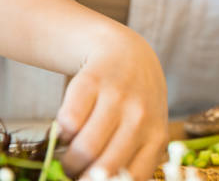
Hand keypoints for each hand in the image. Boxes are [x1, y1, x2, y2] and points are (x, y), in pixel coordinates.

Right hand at [57, 27, 168, 179]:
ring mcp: (117, 97)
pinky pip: (68, 121)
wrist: (125, 51)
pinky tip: (69, 129)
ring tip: (69, 158)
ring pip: (84, 148)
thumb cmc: (134, 101)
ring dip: (69, 161)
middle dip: (82, 179)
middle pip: (104, 168)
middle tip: (75, 175)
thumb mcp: (146, 128)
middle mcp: (140, 117)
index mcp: (156, 136)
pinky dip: (62, 133)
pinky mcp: (93, 82)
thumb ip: (133, 159)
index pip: (133, 179)